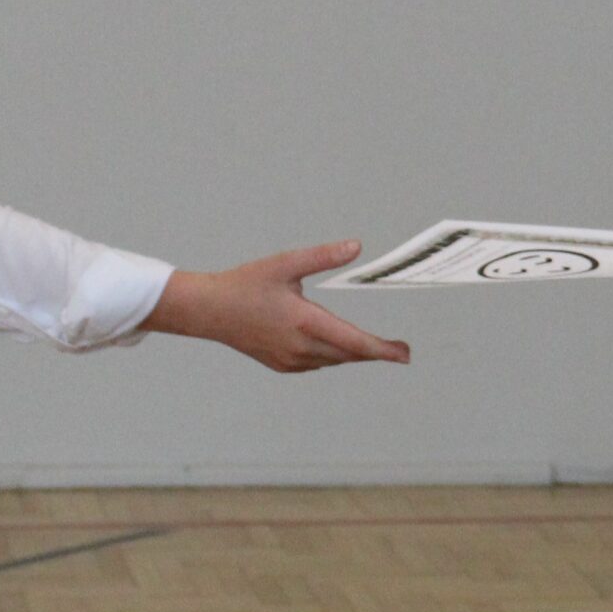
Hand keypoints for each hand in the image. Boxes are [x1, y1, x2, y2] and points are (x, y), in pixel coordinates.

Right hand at [146, 243, 411, 372]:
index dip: (383, 349)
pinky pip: (317, 363)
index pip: (355, 342)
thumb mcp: (285, 263)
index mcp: (305, 323)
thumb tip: (356, 247)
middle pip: (349, 355)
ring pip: (334, 361)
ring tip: (374, 347)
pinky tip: (335, 346)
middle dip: (375, 352)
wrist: (209, 310)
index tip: (404, 354)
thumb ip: (323, 256)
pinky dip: (332, 356)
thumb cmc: (245, 285)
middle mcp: (300, 347)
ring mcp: (290, 360)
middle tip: (399, 350)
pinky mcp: (282, 365)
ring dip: (354, 354)